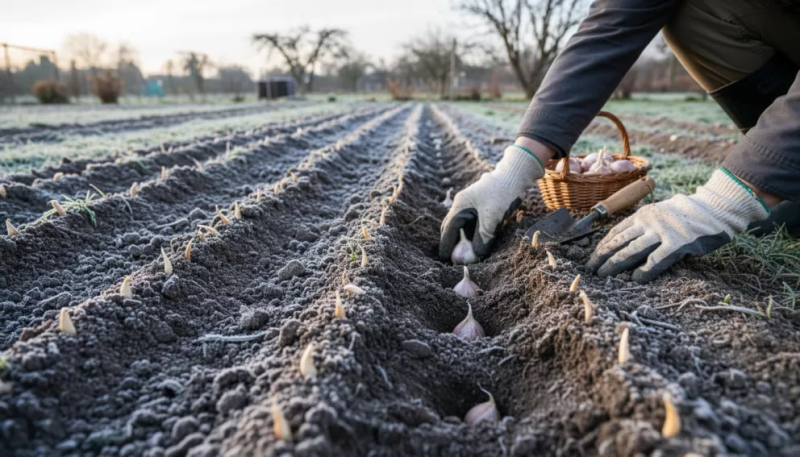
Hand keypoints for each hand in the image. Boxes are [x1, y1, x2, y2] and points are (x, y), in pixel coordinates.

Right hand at [440, 145, 544, 258]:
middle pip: (451, 227)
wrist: (515, 176)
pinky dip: (473, 234)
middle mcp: (463, 204)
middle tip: (452, 259)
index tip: (444, 259)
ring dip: (464, 239)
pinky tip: (478, 243)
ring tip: (466, 254)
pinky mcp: (480, 206)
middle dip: (451, 243)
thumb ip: (482, 238)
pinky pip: (472, 223)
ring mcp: (471, 205)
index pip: (448, 228)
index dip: (446, 244)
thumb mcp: (492, 219)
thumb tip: (475, 255)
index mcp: (461, 205)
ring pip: (463, 226)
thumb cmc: (502, 195)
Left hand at [587, 169, 768, 282]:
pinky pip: (655, 260)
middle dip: (602, 258)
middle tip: (591, 271)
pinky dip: (643, 271)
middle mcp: (648, 221)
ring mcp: (662, 232)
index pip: (615, 232)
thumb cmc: (686, 216)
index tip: (593, 258)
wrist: (715, 209)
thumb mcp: (660, 214)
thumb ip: (644, 227)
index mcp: (642, 214)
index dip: (602, 247)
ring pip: (630, 251)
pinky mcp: (677, 243)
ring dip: (614, 265)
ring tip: (604, 276)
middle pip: (618, 242)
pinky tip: (634, 279)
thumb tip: (623, 247)